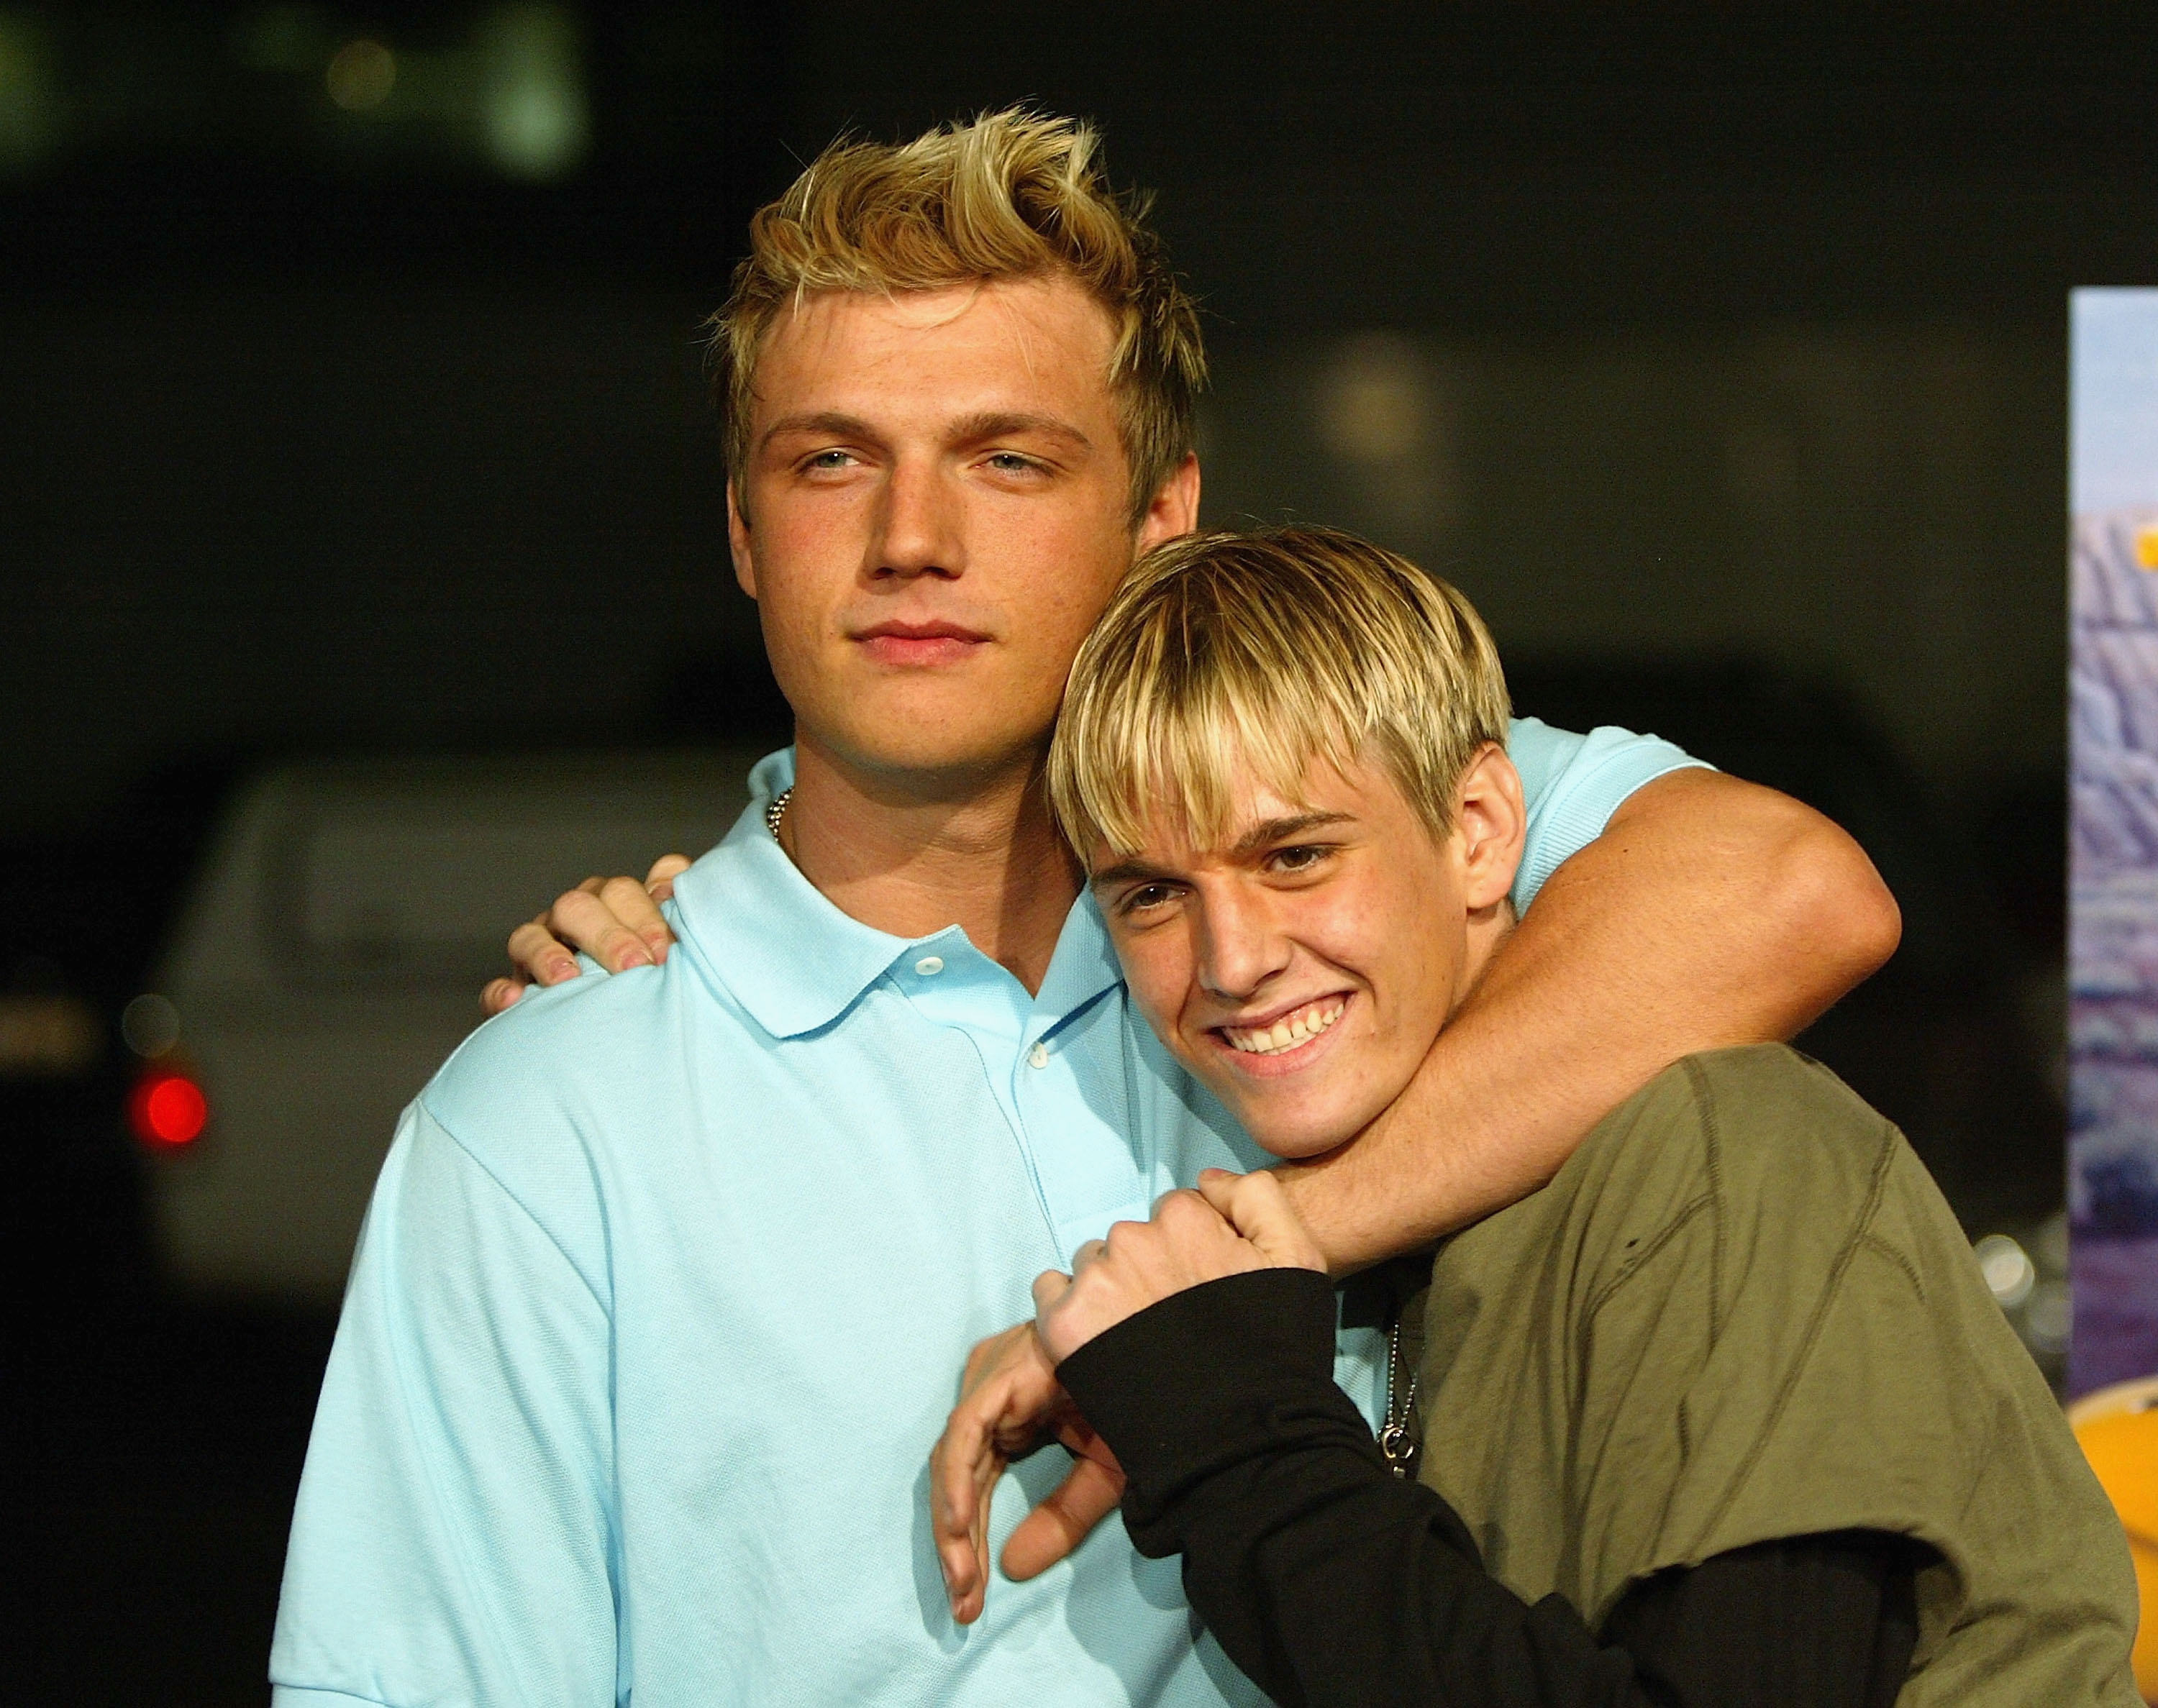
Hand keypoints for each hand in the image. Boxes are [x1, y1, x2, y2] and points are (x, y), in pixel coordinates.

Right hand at [480, 854, 690, 1014]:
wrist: (618, 1047)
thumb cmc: (654, 987)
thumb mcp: (669, 953)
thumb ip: (677, 917)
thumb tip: (674, 892)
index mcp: (613, 906)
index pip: (625, 891)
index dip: (646, 911)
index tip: (668, 949)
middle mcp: (573, 922)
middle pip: (579, 906)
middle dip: (609, 935)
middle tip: (636, 968)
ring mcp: (538, 954)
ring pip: (530, 937)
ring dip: (548, 955)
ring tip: (569, 979)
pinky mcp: (513, 994)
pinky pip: (496, 989)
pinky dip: (501, 993)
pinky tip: (514, 1000)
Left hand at [929, 1323, 1124, 1624]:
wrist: (1161, 1345)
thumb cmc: (1136, 1396)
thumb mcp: (1102, 1473)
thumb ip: (1061, 1518)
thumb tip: (1013, 1569)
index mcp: (1010, 1409)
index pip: (972, 1486)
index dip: (969, 1545)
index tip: (971, 1604)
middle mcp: (990, 1392)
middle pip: (956, 1480)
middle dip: (958, 1548)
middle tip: (963, 1608)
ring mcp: (988, 1379)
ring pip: (951, 1462)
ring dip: (953, 1528)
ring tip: (962, 1582)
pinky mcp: (997, 1376)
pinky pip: (963, 1434)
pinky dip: (956, 1480)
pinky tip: (957, 1524)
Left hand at [1034, 1170, 1326, 1362]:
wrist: (1240, 1435)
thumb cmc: (1275, 1351)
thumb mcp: (1296, 1257)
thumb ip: (1257, 1198)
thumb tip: (1206, 1179)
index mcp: (1184, 1216)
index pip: (1174, 1216)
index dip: (1189, 1256)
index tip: (1200, 1294)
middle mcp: (1133, 1236)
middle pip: (1130, 1240)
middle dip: (1147, 1272)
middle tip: (1171, 1325)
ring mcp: (1095, 1279)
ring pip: (1092, 1266)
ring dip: (1109, 1292)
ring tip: (1138, 1341)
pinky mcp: (1063, 1321)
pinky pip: (1050, 1293)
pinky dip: (1070, 1313)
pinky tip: (1101, 1345)